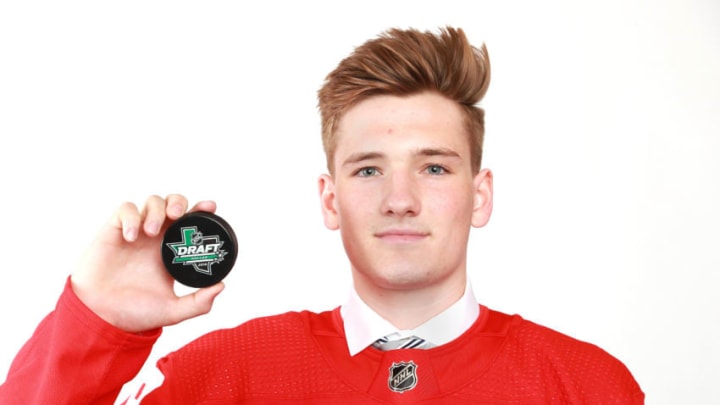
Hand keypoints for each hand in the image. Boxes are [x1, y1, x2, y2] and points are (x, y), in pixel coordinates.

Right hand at [71, 194, 224, 332]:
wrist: (101, 317)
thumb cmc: (133, 313)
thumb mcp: (172, 311)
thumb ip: (198, 303)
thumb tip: (221, 286)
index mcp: (172, 251)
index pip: (191, 223)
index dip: (201, 210)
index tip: (211, 207)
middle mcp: (156, 238)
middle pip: (172, 204)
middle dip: (178, 202)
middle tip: (178, 215)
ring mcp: (136, 232)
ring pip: (151, 202)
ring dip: (156, 210)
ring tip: (152, 231)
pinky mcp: (114, 231)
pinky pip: (124, 210)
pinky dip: (131, 217)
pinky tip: (132, 236)